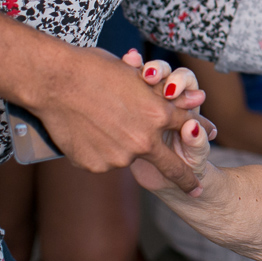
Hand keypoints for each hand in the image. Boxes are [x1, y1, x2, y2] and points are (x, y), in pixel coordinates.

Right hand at [28, 45, 211, 193]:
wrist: (54, 82)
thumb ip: (166, 93)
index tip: (207, 149)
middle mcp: (143, 140)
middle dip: (186, 179)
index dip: (198, 136)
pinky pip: (104, 161)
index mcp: (158, 114)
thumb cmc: (96, 69)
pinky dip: (100, 151)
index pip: (188, 129)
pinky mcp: (95, 166)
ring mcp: (119, 157)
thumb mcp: (137, 76)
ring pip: (128, 157)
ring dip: (122, 147)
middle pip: (170, 165)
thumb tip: (196, 99)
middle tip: (196, 190)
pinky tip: (87, 132)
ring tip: (99, 122)